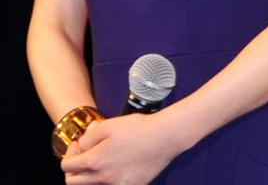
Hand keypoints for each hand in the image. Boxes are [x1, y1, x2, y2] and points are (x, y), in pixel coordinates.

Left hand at [61, 114, 176, 184]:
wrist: (164, 137)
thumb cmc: (138, 128)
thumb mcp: (109, 124)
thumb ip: (89, 137)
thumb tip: (81, 145)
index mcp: (95, 161)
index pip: (67, 166)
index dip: (69, 153)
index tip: (78, 145)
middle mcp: (102, 178)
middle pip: (73, 183)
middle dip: (73, 170)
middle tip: (84, 156)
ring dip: (89, 175)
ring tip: (101, 159)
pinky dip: (107, 179)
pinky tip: (117, 165)